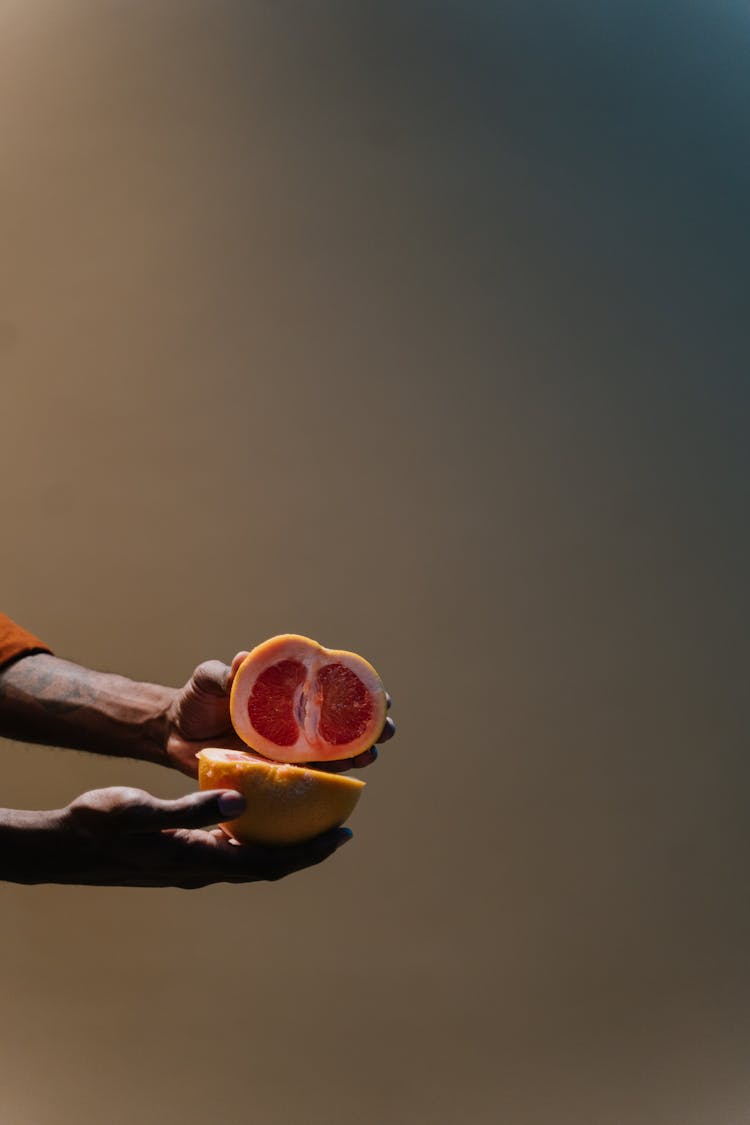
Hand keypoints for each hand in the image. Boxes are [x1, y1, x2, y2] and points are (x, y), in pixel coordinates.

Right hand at [7, 786, 351, 887]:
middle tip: (341, 828)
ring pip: (250, 858)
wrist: (64, 846)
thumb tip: (240, 802)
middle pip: (268, 864)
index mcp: (199, 860)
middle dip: (307, 850)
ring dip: (283, 843)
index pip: (268, 863)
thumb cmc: (98, 824)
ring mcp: (191, 865)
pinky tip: (261, 814)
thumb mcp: (141, 809)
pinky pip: (230, 850)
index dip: (308, 853)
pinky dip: (255, 836)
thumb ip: (190, 808)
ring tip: (312, 819)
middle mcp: (201, 869)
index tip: (342, 836)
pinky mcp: (182, 855)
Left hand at [164, 652, 395, 777]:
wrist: (173, 733)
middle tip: (384, 730)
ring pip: (331, 755)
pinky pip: (303, 780)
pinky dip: (324, 781)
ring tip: (369, 755)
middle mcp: (295, 722)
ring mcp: (287, 750)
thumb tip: (243, 659)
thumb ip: (224, 672)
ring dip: (355, 756)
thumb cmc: (196, 698)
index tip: (380, 694)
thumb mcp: (209, 678)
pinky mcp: (273, 774)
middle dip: (369, 727)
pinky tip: (340, 782)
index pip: (332, 688)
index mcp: (288, 692)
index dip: (361, 690)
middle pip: (342, 725)